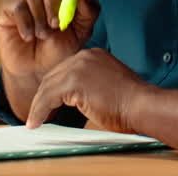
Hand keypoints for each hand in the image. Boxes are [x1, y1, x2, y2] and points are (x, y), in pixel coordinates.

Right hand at [0, 0, 99, 80]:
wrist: (38, 70)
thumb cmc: (61, 48)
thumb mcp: (82, 31)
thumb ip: (88, 10)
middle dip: (54, 1)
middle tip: (57, 24)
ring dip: (41, 18)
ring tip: (44, 35)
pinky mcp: (7, 8)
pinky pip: (17, 7)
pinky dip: (26, 24)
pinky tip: (29, 37)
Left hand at [26, 48, 152, 133]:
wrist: (143, 105)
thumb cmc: (133, 103)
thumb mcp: (108, 87)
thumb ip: (90, 88)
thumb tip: (75, 103)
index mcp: (93, 56)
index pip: (65, 70)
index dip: (54, 88)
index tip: (48, 102)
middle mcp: (84, 56)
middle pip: (53, 76)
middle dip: (42, 96)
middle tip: (36, 113)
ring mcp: (78, 67)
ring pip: (47, 87)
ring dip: (38, 106)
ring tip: (34, 120)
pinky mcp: (73, 82)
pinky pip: (47, 98)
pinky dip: (39, 111)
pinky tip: (36, 122)